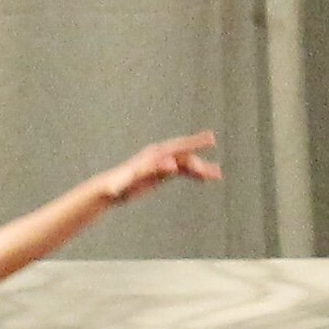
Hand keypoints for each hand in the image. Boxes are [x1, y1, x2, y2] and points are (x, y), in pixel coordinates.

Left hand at [101, 131, 220, 204]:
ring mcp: (162, 164)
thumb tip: (164, 168)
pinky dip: (195, 175)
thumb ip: (140, 174)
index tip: (208, 138)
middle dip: (198, 149)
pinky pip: (183, 172)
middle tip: (213, 144)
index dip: (192, 142)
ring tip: (218, 174)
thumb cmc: (114, 186)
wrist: (110, 190)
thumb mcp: (126, 181)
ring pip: (186, 163)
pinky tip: (205, 179)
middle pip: (183, 153)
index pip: (176, 147)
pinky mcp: (163, 174)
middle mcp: (159, 156)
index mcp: (153, 155)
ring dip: (202, 168)